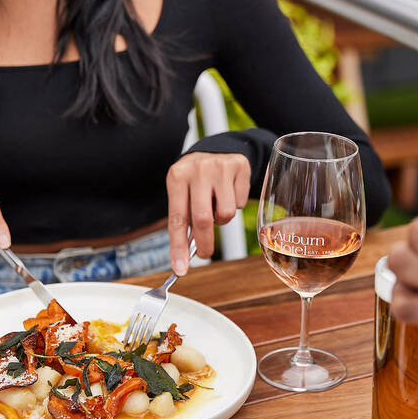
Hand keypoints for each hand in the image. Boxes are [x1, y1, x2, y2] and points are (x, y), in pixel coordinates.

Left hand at [166, 152, 249, 274]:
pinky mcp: (239, 167)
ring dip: (221, 219)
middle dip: (204, 243)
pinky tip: (228, 192)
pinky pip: (239, 203)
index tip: (180, 269)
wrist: (217, 149)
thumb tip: (184, 257)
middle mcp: (198, 170)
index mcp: (177, 177)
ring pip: (225, 214)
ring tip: (216, 205)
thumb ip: (184, 219)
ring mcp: (220, 167)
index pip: (177, 219)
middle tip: (204, 253)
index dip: (178, 247)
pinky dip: (234, 204)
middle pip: (202, 219)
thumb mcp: (182, 192)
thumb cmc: (195, 180)